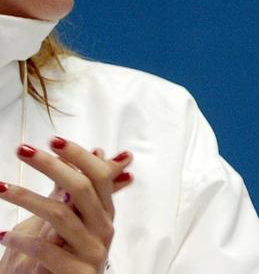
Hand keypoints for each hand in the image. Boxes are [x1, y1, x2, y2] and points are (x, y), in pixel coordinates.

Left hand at [0, 138, 132, 272]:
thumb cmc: (67, 258)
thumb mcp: (75, 221)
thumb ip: (81, 191)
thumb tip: (99, 151)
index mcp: (105, 213)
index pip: (99, 175)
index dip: (78, 156)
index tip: (53, 140)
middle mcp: (104, 229)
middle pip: (81, 189)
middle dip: (50, 165)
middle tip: (23, 150)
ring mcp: (92, 251)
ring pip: (60, 215)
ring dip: (26, 198)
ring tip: (1, 188)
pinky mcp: (77, 272)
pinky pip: (46, 250)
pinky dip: (21, 240)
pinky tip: (2, 234)